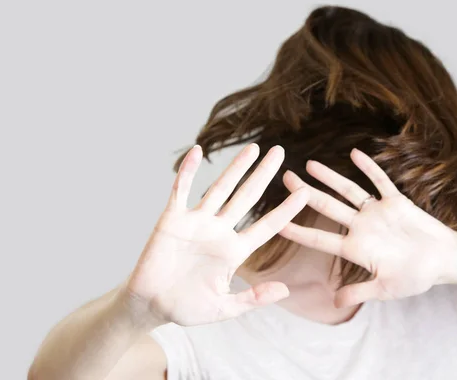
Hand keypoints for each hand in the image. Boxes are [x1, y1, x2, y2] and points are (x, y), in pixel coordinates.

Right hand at [124, 144, 308, 325]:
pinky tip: (197, 151)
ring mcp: (196, 222)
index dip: (286, 210)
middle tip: (280, 152)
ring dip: (236, 168)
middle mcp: (219, 231)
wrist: (150, 305)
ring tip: (253, 148)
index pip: (267, 225)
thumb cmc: (185, 308)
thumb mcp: (223, 308)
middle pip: (247, 197)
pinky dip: (188, 171)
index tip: (306, 192)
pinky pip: (181, 190)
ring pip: (220, 188)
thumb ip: (252, 299)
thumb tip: (285, 290)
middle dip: (264, 174)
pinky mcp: (172, 219)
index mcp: (235, 250)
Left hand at [279, 148, 456, 307]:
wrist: (444, 261)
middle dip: (306, 193)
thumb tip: (335, 303)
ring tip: (310, 164)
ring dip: (330, 177)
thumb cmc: (416, 277)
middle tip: (285, 179)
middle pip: (328, 207)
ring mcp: (377, 213)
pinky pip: (379, 182)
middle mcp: (361, 227)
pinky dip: (368, 168)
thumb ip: (359, 292)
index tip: (276, 222)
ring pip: (348, 191)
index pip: (320, 238)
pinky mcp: (396, 202)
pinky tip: (354, 154)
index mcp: (356, 249)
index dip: (298, 231)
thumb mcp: (385, 289)